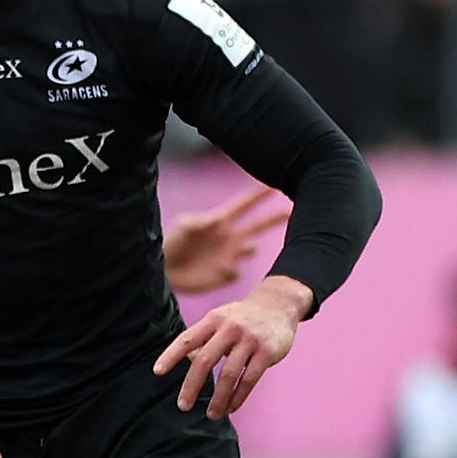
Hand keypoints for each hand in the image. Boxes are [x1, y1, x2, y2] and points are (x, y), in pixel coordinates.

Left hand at [153, 276, 311, 419]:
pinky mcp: (267, 352)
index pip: (187, 339)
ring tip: (211, 415)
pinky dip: (238, 396)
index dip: (171, 355)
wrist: (279, 305)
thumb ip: (203, 339)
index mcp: (213, 320)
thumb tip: (187, 360)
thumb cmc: (241, 318)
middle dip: (192, 386)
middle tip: (182, 406)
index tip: (157, 372)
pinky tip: (230, 408)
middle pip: (205, 360)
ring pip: (228, 374)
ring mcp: (250, 339)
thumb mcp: (220, 320)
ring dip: (218, 398)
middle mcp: (229, 328)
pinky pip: (249, 379)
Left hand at [162, 182, 287, 295]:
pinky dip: (231, 269)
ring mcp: (229, 255)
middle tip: (293, 210)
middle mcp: (229, 237)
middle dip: (275, 218)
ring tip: (241, 248)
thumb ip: (200, 221)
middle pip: (259, 225)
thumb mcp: (184, 226)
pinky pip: (236, 271)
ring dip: (248, 247)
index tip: (276, 183)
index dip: (260, 194)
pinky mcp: (225, 274)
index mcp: (221, 221)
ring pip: (251, 248)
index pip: (245, 204)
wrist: (163, 272)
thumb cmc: (171, 244)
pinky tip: (219, 269)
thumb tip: (218, 219)